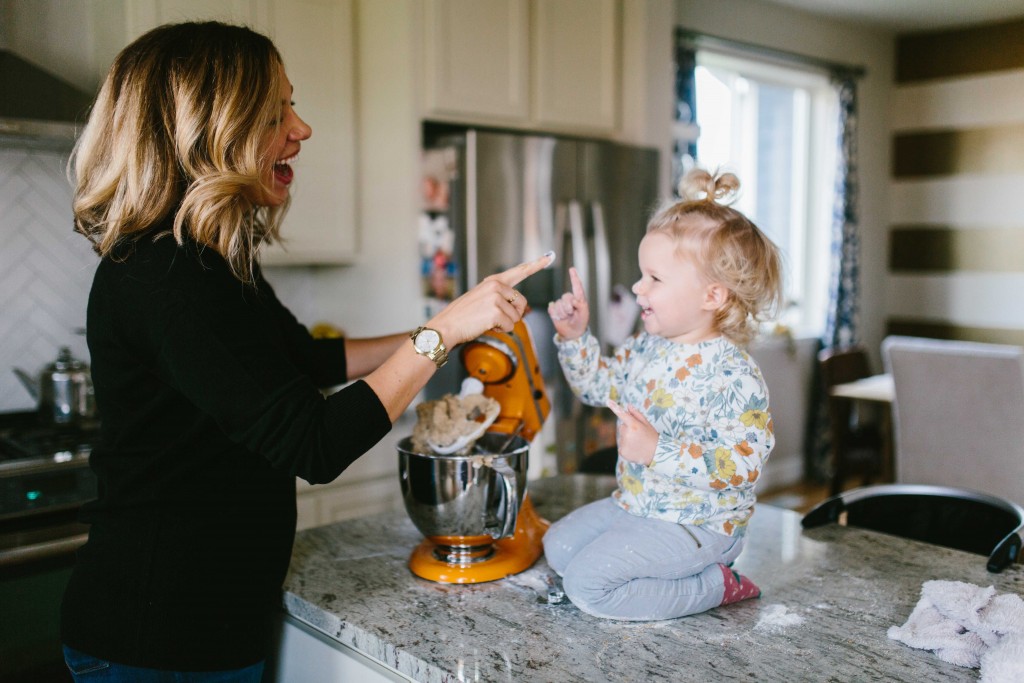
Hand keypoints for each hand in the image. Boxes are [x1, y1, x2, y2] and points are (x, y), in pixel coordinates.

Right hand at [429, 252, 554, 345]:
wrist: (447, 326)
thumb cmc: (464, 316)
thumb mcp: (482, 299)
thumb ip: (501, 298)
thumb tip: (522, 309)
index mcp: (494, 281)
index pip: (519, 271)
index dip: (536, 265)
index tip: (549, 257)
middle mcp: (496, 286)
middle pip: (522, 303)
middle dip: (513, 315)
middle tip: (494, 318)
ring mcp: (496, 297)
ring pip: (516, 317)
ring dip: (505, 324)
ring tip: (486, 321)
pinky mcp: (495, 311)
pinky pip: (510, 326)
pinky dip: (501, 330)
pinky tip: (486, 326)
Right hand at [547, 267, 588, 339]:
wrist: (571, 333)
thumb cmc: (580, 323)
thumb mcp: (584, 315)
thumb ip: (581, 306)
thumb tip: (574, 300)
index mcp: (579, 298)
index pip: (576, 286)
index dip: (574, 277)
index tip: (572, 269)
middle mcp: (569, 299)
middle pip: (566, 297)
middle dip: (568, 308)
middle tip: (572, 314)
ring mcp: (561, 304)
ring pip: (558, 304)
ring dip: (562, 313)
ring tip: (567, 317)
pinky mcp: (553, 309)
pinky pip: (552, 308)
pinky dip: (555, 314)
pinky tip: (559, 318)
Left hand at [606, 399, 657, 466]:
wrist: (657, 455)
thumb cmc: (652, 437)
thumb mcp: (647, 424)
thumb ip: (636, 414)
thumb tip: (628, 405)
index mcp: (634, 425)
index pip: (622, 414)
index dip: (614, 407)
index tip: (608, 401)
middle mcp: (627, 434)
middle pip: (622, 427)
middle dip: (628, 429)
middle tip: (639, 435)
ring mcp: (624, 443)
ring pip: (621, 437)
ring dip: (627, 438)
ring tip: (638, 443)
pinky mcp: (622, 451)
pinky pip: (621, 446)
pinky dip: (626, 447)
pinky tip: (635, 449)